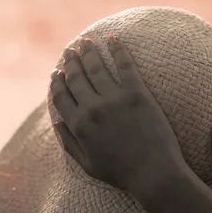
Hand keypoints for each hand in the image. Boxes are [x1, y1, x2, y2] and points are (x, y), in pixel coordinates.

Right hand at [51, 36, 185, 191]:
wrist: (154, 174)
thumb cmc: (123, 174)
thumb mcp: (89, 165)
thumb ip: (70, 144)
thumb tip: (57, 123)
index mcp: (79, 126)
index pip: (60, 96)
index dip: (57, 82)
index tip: (57, 72)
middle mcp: (92, 109)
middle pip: (76, 78)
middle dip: (71, 61)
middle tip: (71, 49)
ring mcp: (115, 99)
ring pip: (96, 68)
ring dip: (89, 52)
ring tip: (86, 41)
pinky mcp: (137, 94)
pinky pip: (125, 65)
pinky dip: (118, 49)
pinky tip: (113, 38)